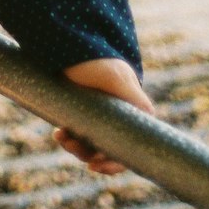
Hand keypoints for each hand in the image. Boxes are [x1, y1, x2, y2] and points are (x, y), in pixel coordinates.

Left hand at [53, 57, 155, 176]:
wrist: (71, 42)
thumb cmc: (98, 60)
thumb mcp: (117, 77)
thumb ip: (135, 98)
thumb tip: (149, 118)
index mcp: (131, 112)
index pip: (129, 149)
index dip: (114, 164)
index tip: (95, 166)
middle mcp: (117, 117)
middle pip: (106, 151)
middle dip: (88, 154)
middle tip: (71, 145)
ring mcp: (98, 116)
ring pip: (88, 145)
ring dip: (74, 147)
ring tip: (60, 136)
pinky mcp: (81, 111)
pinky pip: (76, 134)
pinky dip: (67, 137)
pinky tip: (58, 133)